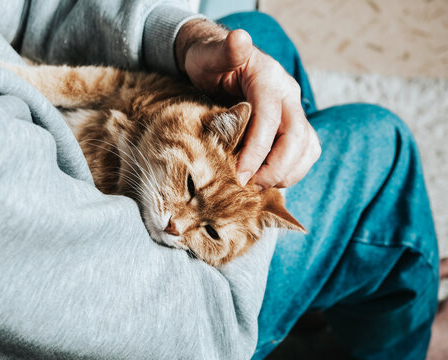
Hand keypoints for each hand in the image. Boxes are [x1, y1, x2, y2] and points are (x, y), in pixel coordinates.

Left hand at [175, 20, 320, 187]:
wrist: (218, 64)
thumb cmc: (209, 63)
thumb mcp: (208, 55)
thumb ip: (224, 51)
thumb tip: (240, 39)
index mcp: (268, 78)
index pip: (270, 119)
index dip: (257, 151)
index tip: (240, 175)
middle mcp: (288, 95)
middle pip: (297, 138)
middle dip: (274, 168)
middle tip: (247, 185)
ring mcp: (294, 110)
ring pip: (307, 149)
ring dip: (285, 173)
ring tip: (255, 185)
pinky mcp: (294, 125)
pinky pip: (305, 153)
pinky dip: (290, 171)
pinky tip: (266, 179)